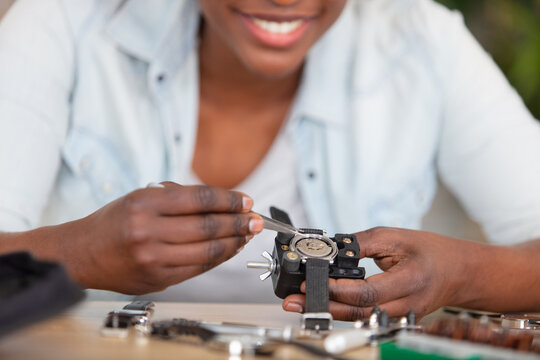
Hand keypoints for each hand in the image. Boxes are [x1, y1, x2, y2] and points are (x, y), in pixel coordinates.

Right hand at [54, 182, 263, 293]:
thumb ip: (178, 198)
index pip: (200, 199)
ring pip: (208, 250)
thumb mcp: (141, 196)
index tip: (246, 201)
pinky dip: (218, 257)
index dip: (229, 200)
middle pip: (208, 225)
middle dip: (239, 222)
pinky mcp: (158, 279)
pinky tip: (229, 249)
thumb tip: (222, 203)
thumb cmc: (114, 222)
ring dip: (234, 242)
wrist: (82, 254)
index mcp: (145, 203)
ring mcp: (154, 258)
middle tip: (255, 220)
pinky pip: (198, 267)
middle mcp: (149, 230)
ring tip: (247, 235)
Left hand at [282, 227, 493, 318]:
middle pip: (359, 312)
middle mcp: (405, 304)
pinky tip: (321, 307)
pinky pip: (365, 318)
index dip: (338, 290)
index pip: (369, 292)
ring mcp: (400, 315)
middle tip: (295, 300)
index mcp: (410, 280)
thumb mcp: (397, 236)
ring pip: (359, 319)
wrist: (458, 272)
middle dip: (323, 306)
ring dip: (327, 312)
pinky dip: (341, 313)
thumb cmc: (431, 252)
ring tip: (300, 305)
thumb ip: (363, 243)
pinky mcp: (394, 318)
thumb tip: (332, 249)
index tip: (314, 280)